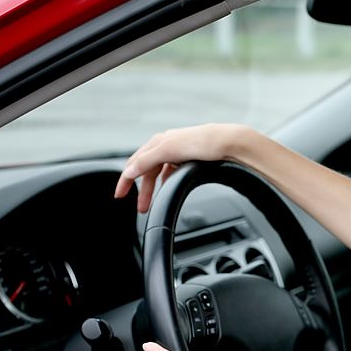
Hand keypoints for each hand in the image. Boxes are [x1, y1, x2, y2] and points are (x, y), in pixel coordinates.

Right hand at [114, 124, 249, 212]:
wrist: (230, 142)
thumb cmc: (203, 142)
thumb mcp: (169, 150)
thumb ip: (147, 161)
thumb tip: (129, 172)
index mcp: (159, 141)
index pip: (135, 163)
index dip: (126, 180)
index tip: (119, 195)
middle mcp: (167, 145)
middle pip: (147, 170)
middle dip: (142, 190)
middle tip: (140, 208)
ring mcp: (180, 152)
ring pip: (159, 173)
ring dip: (154, 189)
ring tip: (153, 203)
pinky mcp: (192, 159)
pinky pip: (172, 172)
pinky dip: (167, 182)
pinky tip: (169, 189)